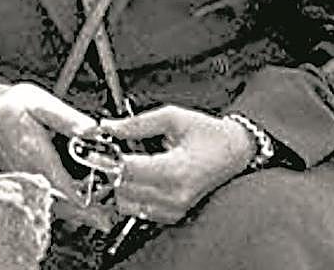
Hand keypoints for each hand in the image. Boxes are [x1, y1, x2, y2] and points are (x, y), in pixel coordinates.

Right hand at [0, 82, 115, 228]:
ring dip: (77, 207)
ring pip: (54, 206)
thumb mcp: (41, 103)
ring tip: (96, 205)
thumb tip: (94, 130)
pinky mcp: (20, 181)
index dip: (91, 195)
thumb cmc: (9, 105)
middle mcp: (29, 174)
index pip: (68, 191)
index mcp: (37, 157)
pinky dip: (62, 202)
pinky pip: (44, 199)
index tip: (106, 190)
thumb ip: (68, 119)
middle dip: (89, 207)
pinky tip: (74, 196)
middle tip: (106, 204)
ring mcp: (23, 180)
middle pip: (64, 205)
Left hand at [100, 105, 256, 224]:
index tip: (98, 145)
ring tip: (126, 164)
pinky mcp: (174, 215)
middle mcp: (176, 195)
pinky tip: (138, 177)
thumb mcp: (173, 117)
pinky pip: (139, 210)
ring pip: (127, 203)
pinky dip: (131, 195)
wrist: (235, 152)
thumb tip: (110, 126)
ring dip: (120, 183)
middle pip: (123, 188)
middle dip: (111, 168)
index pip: (129, 169)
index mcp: (177, 170)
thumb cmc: (209, 134)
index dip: (109, 156)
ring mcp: (176, 208)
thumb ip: (137, 123)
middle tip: (110, 151)